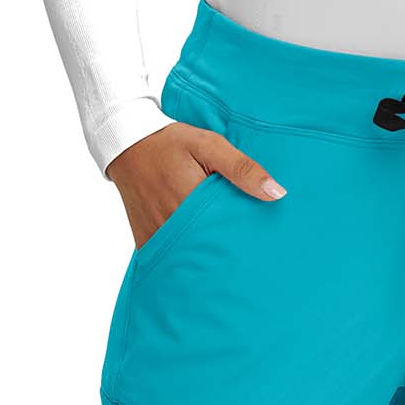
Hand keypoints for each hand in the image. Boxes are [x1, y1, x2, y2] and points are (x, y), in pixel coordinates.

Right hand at [106, 124, 286, 249]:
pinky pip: (170, 258)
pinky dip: (184, 259)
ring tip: (228, 262)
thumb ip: (242, 168)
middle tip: (250, 261)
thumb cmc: (170, 142)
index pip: (227, 233)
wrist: (127, 145)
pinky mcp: (147, 242)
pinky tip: (200, 258)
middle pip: (209, 250)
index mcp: (191, 203)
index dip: (244, 241)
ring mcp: (158, 237)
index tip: (261, 247)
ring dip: (207, 258)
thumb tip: (277, 193)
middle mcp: (173, 226)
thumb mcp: (208, 145)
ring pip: (190, 258)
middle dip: (229, 254)